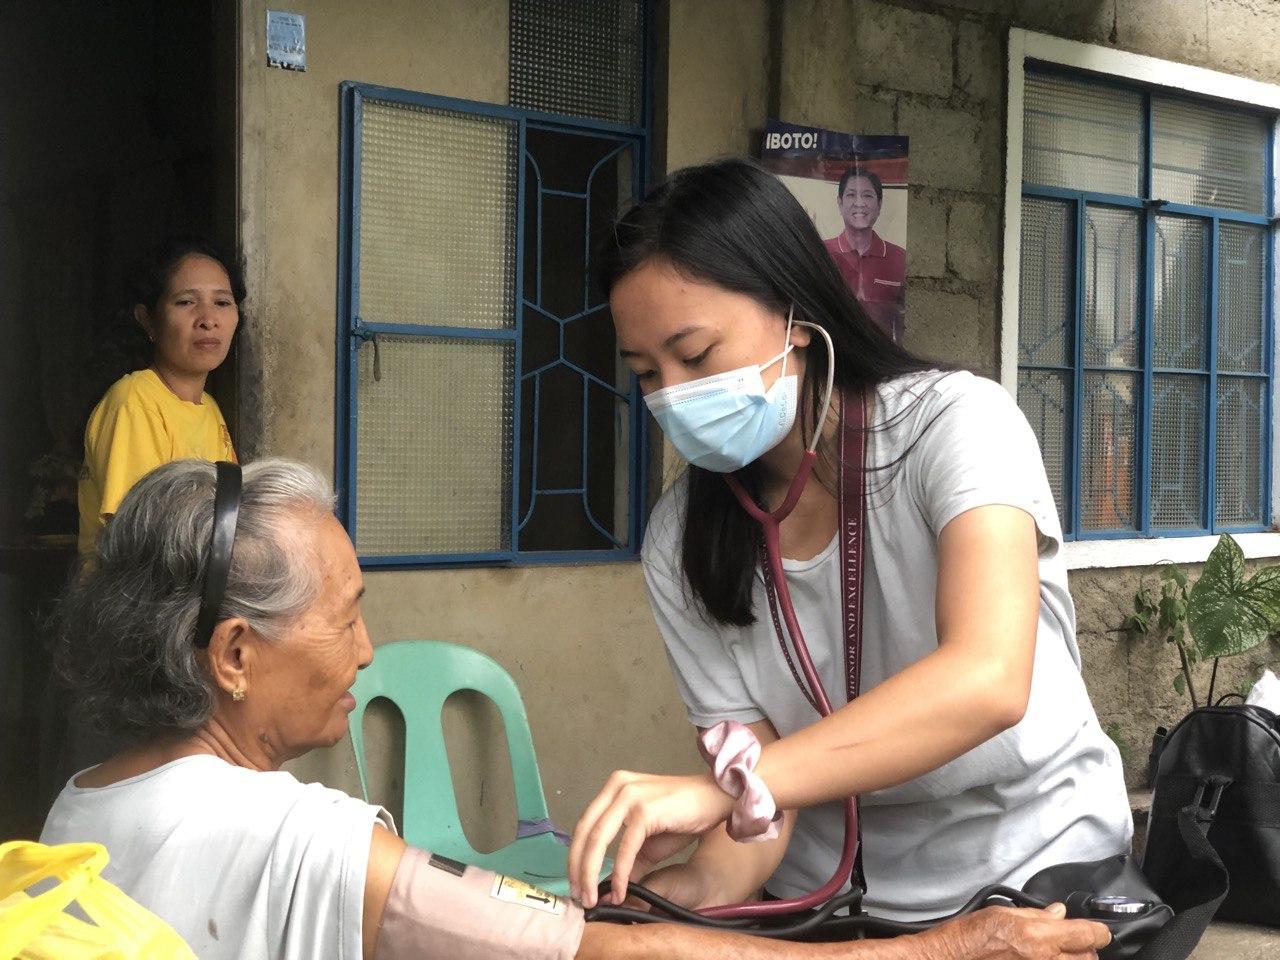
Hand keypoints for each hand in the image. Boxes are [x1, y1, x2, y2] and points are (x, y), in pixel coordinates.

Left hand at [569, 769, 733, 907]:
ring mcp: (630, 795)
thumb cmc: (684, 817)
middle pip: (585, 833)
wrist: (717, 799)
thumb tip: (609, 891)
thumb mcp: (649, 842)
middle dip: (578, 869)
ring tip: (592, 900)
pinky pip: (626, 848)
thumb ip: (629, 862)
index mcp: (614, 787)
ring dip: (592, 874)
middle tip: (579, 897)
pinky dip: (621, 874)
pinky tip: (621, 893)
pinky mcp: (645, 809)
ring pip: (599, 840)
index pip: (584, 825)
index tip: (575, 885)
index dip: (575, 857)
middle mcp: (618, 786)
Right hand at [919, 904, 1110, 959]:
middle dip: (1085, 947)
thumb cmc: (970, 938)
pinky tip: (1042, 958)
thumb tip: (1059, 913)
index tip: (1097, 929)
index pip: (1090, 935)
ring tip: (1055, 952)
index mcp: (1040, 938)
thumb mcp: (1003, 914)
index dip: (1097, 929)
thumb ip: (1037, 914)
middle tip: (1072, 939)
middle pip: (1089, 957)